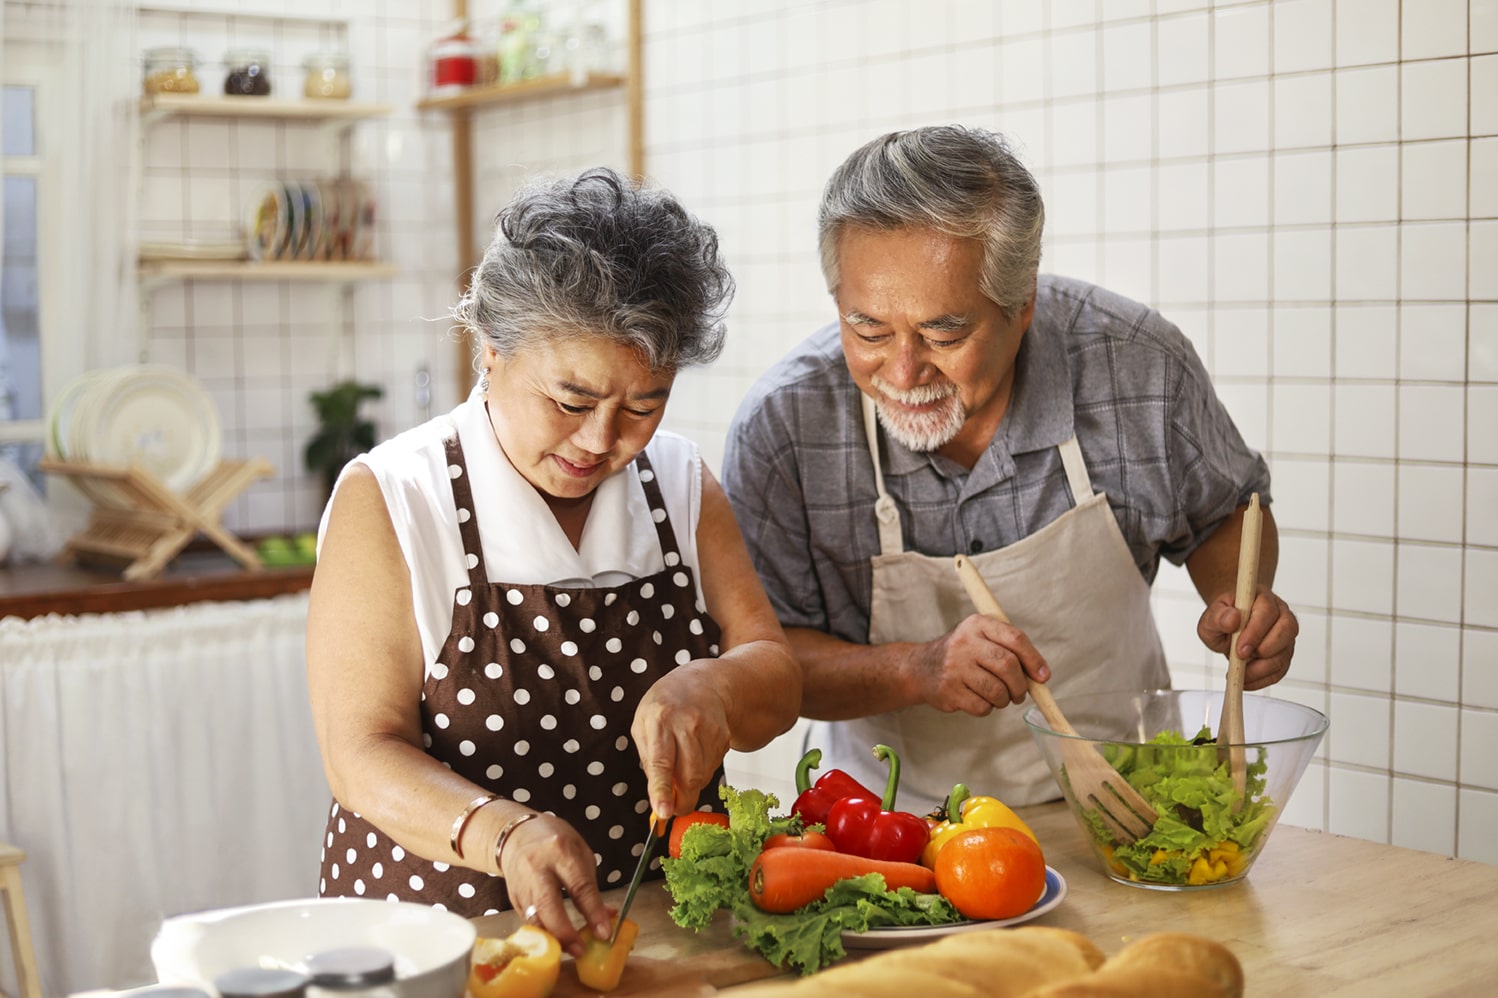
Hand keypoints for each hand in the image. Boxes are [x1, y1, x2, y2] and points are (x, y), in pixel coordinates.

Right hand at [498, 814, 613, 957]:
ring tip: (571, 949)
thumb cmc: (555, 842)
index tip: (605, 933)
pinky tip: (557, 941)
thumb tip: (608, 916)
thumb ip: (591, 885)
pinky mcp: (513, 898)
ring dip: (553, 938)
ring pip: (534, 918)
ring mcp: (522, 884)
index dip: (593, 912)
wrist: (516, 835)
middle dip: (564, 932)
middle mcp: (537, 868)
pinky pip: (529, 921)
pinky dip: (544, 934)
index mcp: (561, 851)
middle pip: (547, 904)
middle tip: (580, 950)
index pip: (579, 885)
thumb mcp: (580, 853)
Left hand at [631, 663, 733, 818]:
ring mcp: (709, 729)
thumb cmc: (666, 706)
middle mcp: (686, 723)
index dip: (662, 790)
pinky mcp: (724, 737)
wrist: (703, 684)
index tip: (663, 813)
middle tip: (673, 809)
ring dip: (691, 784)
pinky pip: (713, 768)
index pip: (661, 762)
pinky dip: (702, 771)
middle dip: (682, 801)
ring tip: (681, 768)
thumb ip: (649, 760)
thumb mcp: (643, 724)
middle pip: (689, 776)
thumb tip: (657, 797)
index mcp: (659, 719)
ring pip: (703, 776)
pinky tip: (695, 754)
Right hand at [918, 614, 1050, 715]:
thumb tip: (1041, 675)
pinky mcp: (949, 690)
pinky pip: (982, 706)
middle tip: (1019, 693)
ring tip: (999, 697)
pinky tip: (980, 699)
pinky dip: (988, 708)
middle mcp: (965, 642)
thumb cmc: (964, 654)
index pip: (1015, 638)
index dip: (1034, 659)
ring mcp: (955, 667)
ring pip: (997, 690)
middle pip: (1008, 665)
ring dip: (1004, 699)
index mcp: (977, 624)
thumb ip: (1011, 650)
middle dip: (1020, 685)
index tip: (1043, 677)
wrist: (921, 668)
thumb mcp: (982, 638)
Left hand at [1197, 583, 1297, 688]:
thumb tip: (1233, 619)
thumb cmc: (1223, 618)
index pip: (1267, 611)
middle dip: (1263, 650)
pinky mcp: (1284, 653)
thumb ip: (1218, 616)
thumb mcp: (1211, 617)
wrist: (1228, 625)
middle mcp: (1280, 614)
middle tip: (1241, 658)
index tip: (1240, 649)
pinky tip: (1246, 680)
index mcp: (1262, 598)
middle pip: (1286, 630)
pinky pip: (1280, 670)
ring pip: (1285, 653)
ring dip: (1261, 668)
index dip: (1256, 632)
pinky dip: (1262, 679)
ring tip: (1239, 671)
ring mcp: (1285, 635)